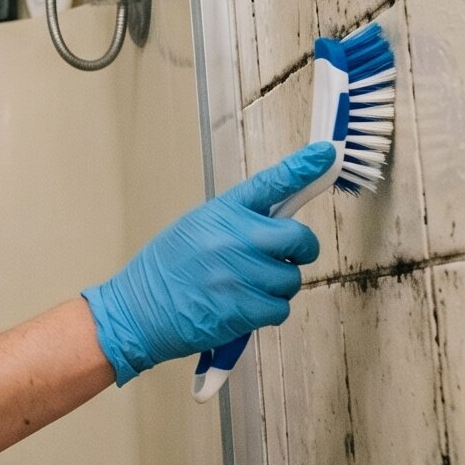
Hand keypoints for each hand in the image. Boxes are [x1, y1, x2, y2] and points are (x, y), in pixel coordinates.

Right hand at [80, 143, 331, 382]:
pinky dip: (267, 312)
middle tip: (285, 258)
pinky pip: (280, 308)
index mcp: (221, 213)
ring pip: (291, 278)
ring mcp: (240, 273)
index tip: (326, 153)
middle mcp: (234, 238)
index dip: (302, 167)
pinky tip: (242, 308)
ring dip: (277, 287)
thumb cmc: (165, 272)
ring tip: (244, 288)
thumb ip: (235, 223)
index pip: (270, 183)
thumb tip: (275, 224)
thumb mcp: (195, 230)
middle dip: (300, 250)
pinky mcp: (243, 308)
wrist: (137, 311)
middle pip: (299, 238)